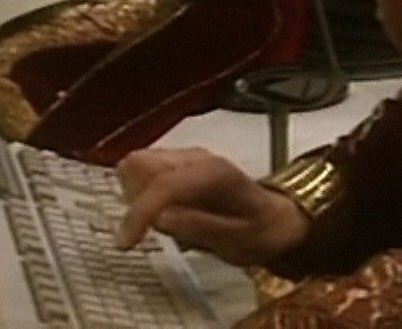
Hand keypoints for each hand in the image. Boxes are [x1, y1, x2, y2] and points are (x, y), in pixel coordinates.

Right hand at [115, 147, 308, 264]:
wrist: (276, 219)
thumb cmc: (259, 232)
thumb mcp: (237, 242)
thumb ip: (199, 228)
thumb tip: (161, 218)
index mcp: (213, 173)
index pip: (162, 184)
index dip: (138, 213)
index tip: (125, 243)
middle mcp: (196, 157)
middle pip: (140, 162)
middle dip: (133, 199)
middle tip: (145, 232)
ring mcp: (186, 158)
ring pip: (138, 164)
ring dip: (135, 196)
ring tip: (159, 224)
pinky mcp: (179, 165)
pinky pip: (146, 171)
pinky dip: (141, 193)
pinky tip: (164, 214)